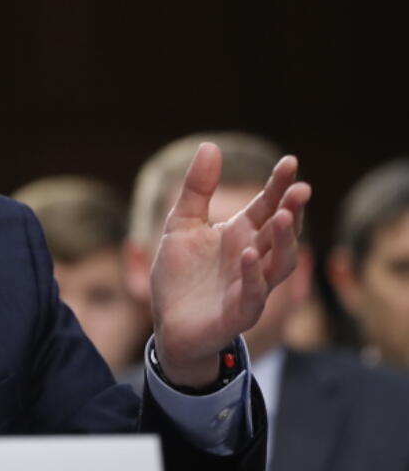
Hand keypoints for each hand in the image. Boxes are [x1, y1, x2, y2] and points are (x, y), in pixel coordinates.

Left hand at [150, 142, 310, 387]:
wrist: (168, 325)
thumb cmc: (180, 277)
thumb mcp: (181, 224)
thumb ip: (197, 189)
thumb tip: (211, 146)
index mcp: (240, 235)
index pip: (266, 206)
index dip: (278, 186)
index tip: (289, 161)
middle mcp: (251, 258)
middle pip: (279, 232)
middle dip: (292, 210)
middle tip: (301, 188)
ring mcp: (249, 286)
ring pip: (277, 263)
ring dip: (284, 241)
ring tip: (285, 216)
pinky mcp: (238, 313)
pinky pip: (252, 294)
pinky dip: (251, 275)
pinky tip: (247, 255)